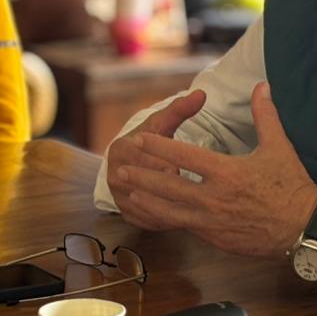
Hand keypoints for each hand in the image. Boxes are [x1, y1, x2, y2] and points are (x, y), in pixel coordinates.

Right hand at [106, 89, 207, 230]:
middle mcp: (114, 176)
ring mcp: (119, 198)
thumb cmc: (150, 138)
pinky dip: (167, 221)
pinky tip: (185, 218)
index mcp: (121, 150)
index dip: (168, 165)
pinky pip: (148, 222)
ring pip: (149, 207)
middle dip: (171, 188)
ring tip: (193, 207)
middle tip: (192, 190)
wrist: (130, 160)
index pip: (147, 160)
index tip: (184, 169)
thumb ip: (180, 109)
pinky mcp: (126, 215)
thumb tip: (202, 93)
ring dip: (171, 208)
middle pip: (148, 185)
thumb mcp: (162, 123)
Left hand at [114, 82, 316, 256]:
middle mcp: (214, 198)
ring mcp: (212, 222)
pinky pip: (184, 227)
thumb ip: (265, 115)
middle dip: (142, 176)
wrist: (304, 229)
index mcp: (227, 173)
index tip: (141, 140)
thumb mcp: (279, 147)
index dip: (160, 148)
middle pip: (168, 186)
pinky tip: (156, 213)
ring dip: (147, 200)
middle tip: (121, 168)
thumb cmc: (292, 187)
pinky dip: (166, 219)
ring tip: (128, 193)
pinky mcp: (215, 238)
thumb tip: (261, 86)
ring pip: (170, 211)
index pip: (185, 157)